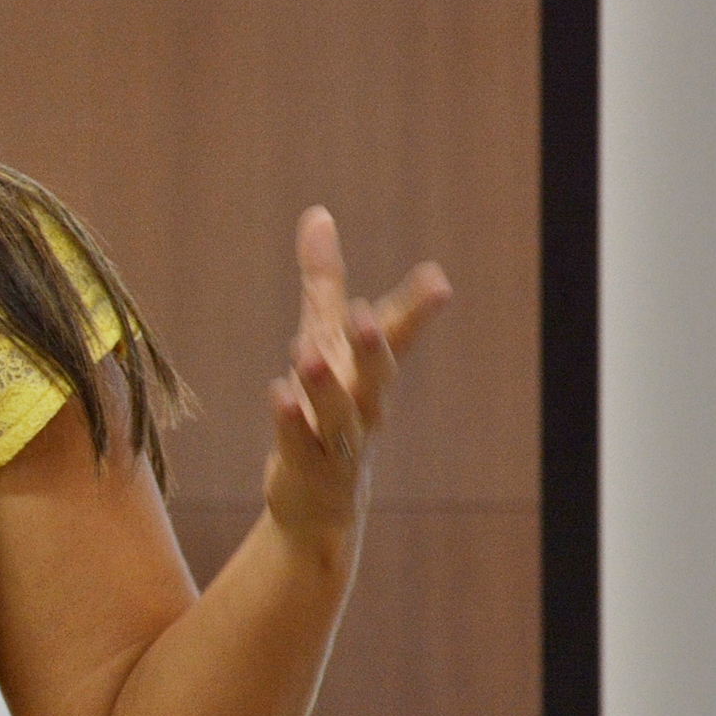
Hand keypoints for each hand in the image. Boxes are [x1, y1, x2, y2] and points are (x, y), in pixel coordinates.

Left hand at [263, 207, 450, 557]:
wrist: (319, 501)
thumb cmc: (325, 408)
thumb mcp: (321, 338)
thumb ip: (323, 281)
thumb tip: (319, 214)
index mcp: (370, 372)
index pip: (397, 336)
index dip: (416, 309)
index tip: (437, 279)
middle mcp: (364, 405)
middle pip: (376, 375)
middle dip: (373, 346)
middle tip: (368, 314)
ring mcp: (339, 441)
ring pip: (339, 414)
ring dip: (324, 385)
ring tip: (304, 351)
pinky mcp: (307, 469)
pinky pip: (300, 444)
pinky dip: (291, 421)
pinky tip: (279, 393)